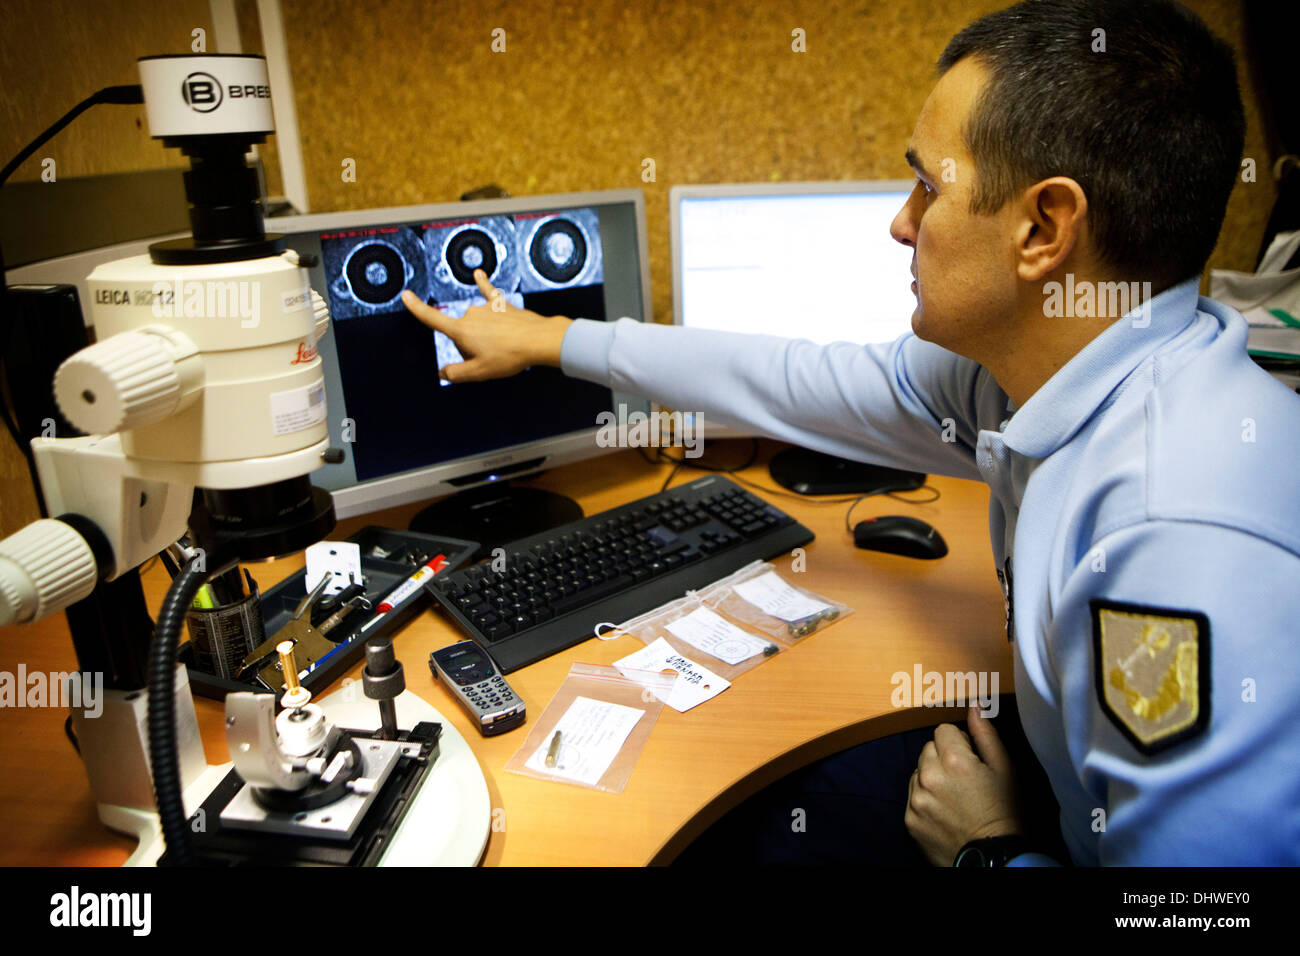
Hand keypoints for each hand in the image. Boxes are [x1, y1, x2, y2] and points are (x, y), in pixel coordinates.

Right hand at [401, 269, 572, 382]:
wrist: (537, 340)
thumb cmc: (509, 356)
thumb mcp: (479, 372)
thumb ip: (456, 373)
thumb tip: (442, 373)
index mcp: (461, 330)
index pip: (432, 318)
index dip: (416, 307)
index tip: (405, 295)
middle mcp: (470, 314)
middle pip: (460, 331)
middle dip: (470, 345)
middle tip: (490, 356)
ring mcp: (485, 307)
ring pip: (476, 322)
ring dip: (484, 334)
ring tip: (502, 346)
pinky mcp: (501, 303)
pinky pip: (487, 291)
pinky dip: (482, 283)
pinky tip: (479, 274)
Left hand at [904, 706, 1023, 865]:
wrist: (992, 858)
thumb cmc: (1004, 812)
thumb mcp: (1004, 770)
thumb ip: (985, 734)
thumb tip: (974, 706)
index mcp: (953, 761)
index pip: (943, 731)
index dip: (959, 742)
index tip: (971, 759)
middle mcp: (929, 777)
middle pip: (928, 749)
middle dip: (943, 758)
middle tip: (965, 779)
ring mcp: (916, 799)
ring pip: (918, 771)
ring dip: (932, 777)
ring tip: (955, 797)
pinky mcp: (909, 819)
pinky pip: (913, 795)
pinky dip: (925, 799)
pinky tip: (944, 811)